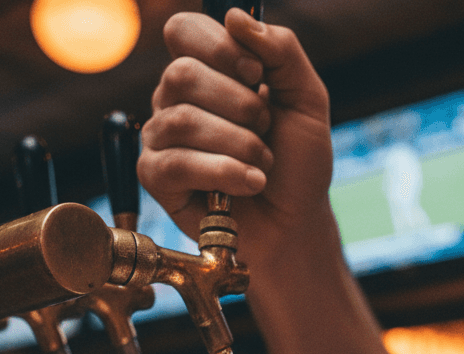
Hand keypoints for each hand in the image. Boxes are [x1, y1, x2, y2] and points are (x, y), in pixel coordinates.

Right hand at [138, 9, 333, 266]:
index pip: (184, 31)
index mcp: (206, 70)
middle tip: (266, 132)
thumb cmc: (297, 165)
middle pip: (182, 74)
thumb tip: (235, 17)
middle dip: (240, 106)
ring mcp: (162, 138)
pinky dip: (222, 173)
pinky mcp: (157, 178)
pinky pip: (175, 164)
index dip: (220, 48)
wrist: (295, 224)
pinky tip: (249, 185)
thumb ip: (282, 51)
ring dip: (239, 145)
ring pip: (182, 120)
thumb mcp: (307, 99)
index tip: (257, 76)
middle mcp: (175, 99)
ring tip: (263, 166)